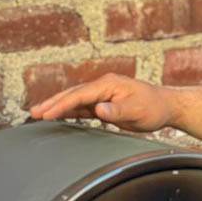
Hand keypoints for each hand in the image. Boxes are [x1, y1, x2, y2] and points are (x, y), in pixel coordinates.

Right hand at [28, 73, 175, 132]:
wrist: (167, 106)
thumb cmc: (154, 108)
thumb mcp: (138, 111)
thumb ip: (117, 110)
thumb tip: (98, 109)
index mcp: (109, 84)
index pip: (80, 95)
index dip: (62, 104)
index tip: (46, 114)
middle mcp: (103, 86)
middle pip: (73, 94)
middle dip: (53, 103)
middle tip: (34, 112)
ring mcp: (103, 94)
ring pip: (76, 99)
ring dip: (58, 106)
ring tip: (39, 114)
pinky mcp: (105, 103)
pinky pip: (83, 106)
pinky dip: (69, 110)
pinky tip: (58, 116)